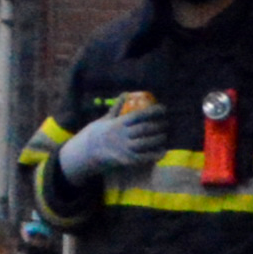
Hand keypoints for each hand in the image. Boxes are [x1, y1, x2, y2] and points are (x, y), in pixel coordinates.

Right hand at [57, 100, 172, 186]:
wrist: (85, 152)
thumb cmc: (96, 134)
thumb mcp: (104, 119)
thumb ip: (117, 107)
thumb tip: (125, 93)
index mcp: (117, 124)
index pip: (139, 115)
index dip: (153, 112)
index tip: (163, 109)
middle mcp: (122, 135)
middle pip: (145, 129)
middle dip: (158, 126)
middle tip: (167, 123)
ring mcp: (124, 148)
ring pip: (146, 143)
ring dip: (158, 139)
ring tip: (164, 136)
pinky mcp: (126, 160)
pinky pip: (143, 157)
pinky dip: (154, 155)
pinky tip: (162, 151)